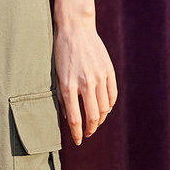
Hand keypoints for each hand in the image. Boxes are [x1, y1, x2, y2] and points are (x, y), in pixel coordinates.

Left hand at [53, 16, 117, 145]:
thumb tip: (69, 117)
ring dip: (100, 119)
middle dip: (91, 130)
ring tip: (95, 122)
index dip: (77, 133)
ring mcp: (99, 77)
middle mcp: (85, 83)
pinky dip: (109, 106)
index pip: (75, 118)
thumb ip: (63, 97)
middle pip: (93, 117)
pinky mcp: (108, 71)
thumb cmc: (62, 53)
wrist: (76, 29)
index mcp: (69, 86)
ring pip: (104, 108)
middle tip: (87, 134)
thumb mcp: (57, 76)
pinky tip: (104, 109)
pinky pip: (112, 95)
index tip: (78, 140)